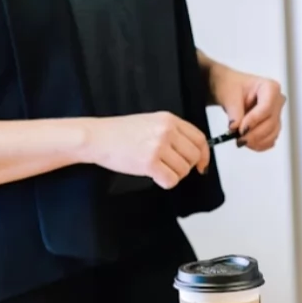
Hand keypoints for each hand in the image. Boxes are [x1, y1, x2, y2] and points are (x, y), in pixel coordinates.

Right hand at [83, 112, 210, 189]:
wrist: (97, 137)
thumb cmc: (119, 132)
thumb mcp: (150, 122)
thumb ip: (172, 133)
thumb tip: (193, 152)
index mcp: (169, 119)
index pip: (199, 138)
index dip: (204, 155)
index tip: (201, 165)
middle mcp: (167, 131)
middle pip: (193, 156)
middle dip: (185, 167)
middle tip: (171, 168)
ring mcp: (158, 146)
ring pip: (183, 170)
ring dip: (173, 175)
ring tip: (158, 170)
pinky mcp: (149, 163)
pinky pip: (170, 180)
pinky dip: (165, 182)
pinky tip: (154, 176)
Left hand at [209, 64, 285, 150]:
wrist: (230, 92)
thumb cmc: (232, 87)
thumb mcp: (229, 95)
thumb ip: (234, 111)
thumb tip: (235, 127)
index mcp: (270, 87)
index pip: (266, 107)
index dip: (254, 120)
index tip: (241, 129)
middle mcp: (277, 101)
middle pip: (271, 122)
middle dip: (254, 134)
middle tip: (238, 139)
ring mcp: (276, 115)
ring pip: (272, 133)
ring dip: (256, 141)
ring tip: (240, 140)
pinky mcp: (273, 127)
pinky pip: (270, 140)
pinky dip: (259, 144)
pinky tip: (248, 142)